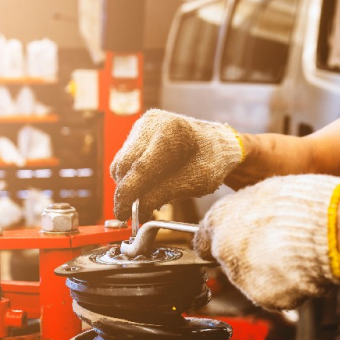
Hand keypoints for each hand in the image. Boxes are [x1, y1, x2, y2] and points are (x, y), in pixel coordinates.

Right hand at [111, 109, 244, 220]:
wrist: (217, 143)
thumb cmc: (212, 161)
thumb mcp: (193, 182)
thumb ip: (162, 194)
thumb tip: (137, 211)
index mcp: (170, 133)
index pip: (139, 169)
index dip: (128, 195)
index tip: (122, 215)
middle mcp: (152, 123)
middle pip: (124, 165)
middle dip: (126, 192)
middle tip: (135, 212)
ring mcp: (143, 124)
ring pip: (121, 163)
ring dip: (128, 184)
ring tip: (147, 197)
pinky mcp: (138, 131)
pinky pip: (125, 158)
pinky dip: (131, 175)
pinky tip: (147, 184)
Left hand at [193, 174, 339, 310]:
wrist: (334, 230)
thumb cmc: (305, 204)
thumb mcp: (266, 191)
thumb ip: (243, 209)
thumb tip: (238, 217)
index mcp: (220, 220)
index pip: (202, 239)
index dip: (221, 238)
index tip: (231, 240)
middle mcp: (224, 251)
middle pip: (228, 259)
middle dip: (247, 254)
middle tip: (275, 241)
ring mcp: (243, 277)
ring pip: (249, 278)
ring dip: (265, 269)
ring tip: (291, 252)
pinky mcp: (265, 297)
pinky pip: (272, 292)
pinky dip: (283, 284)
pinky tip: (298, 267)